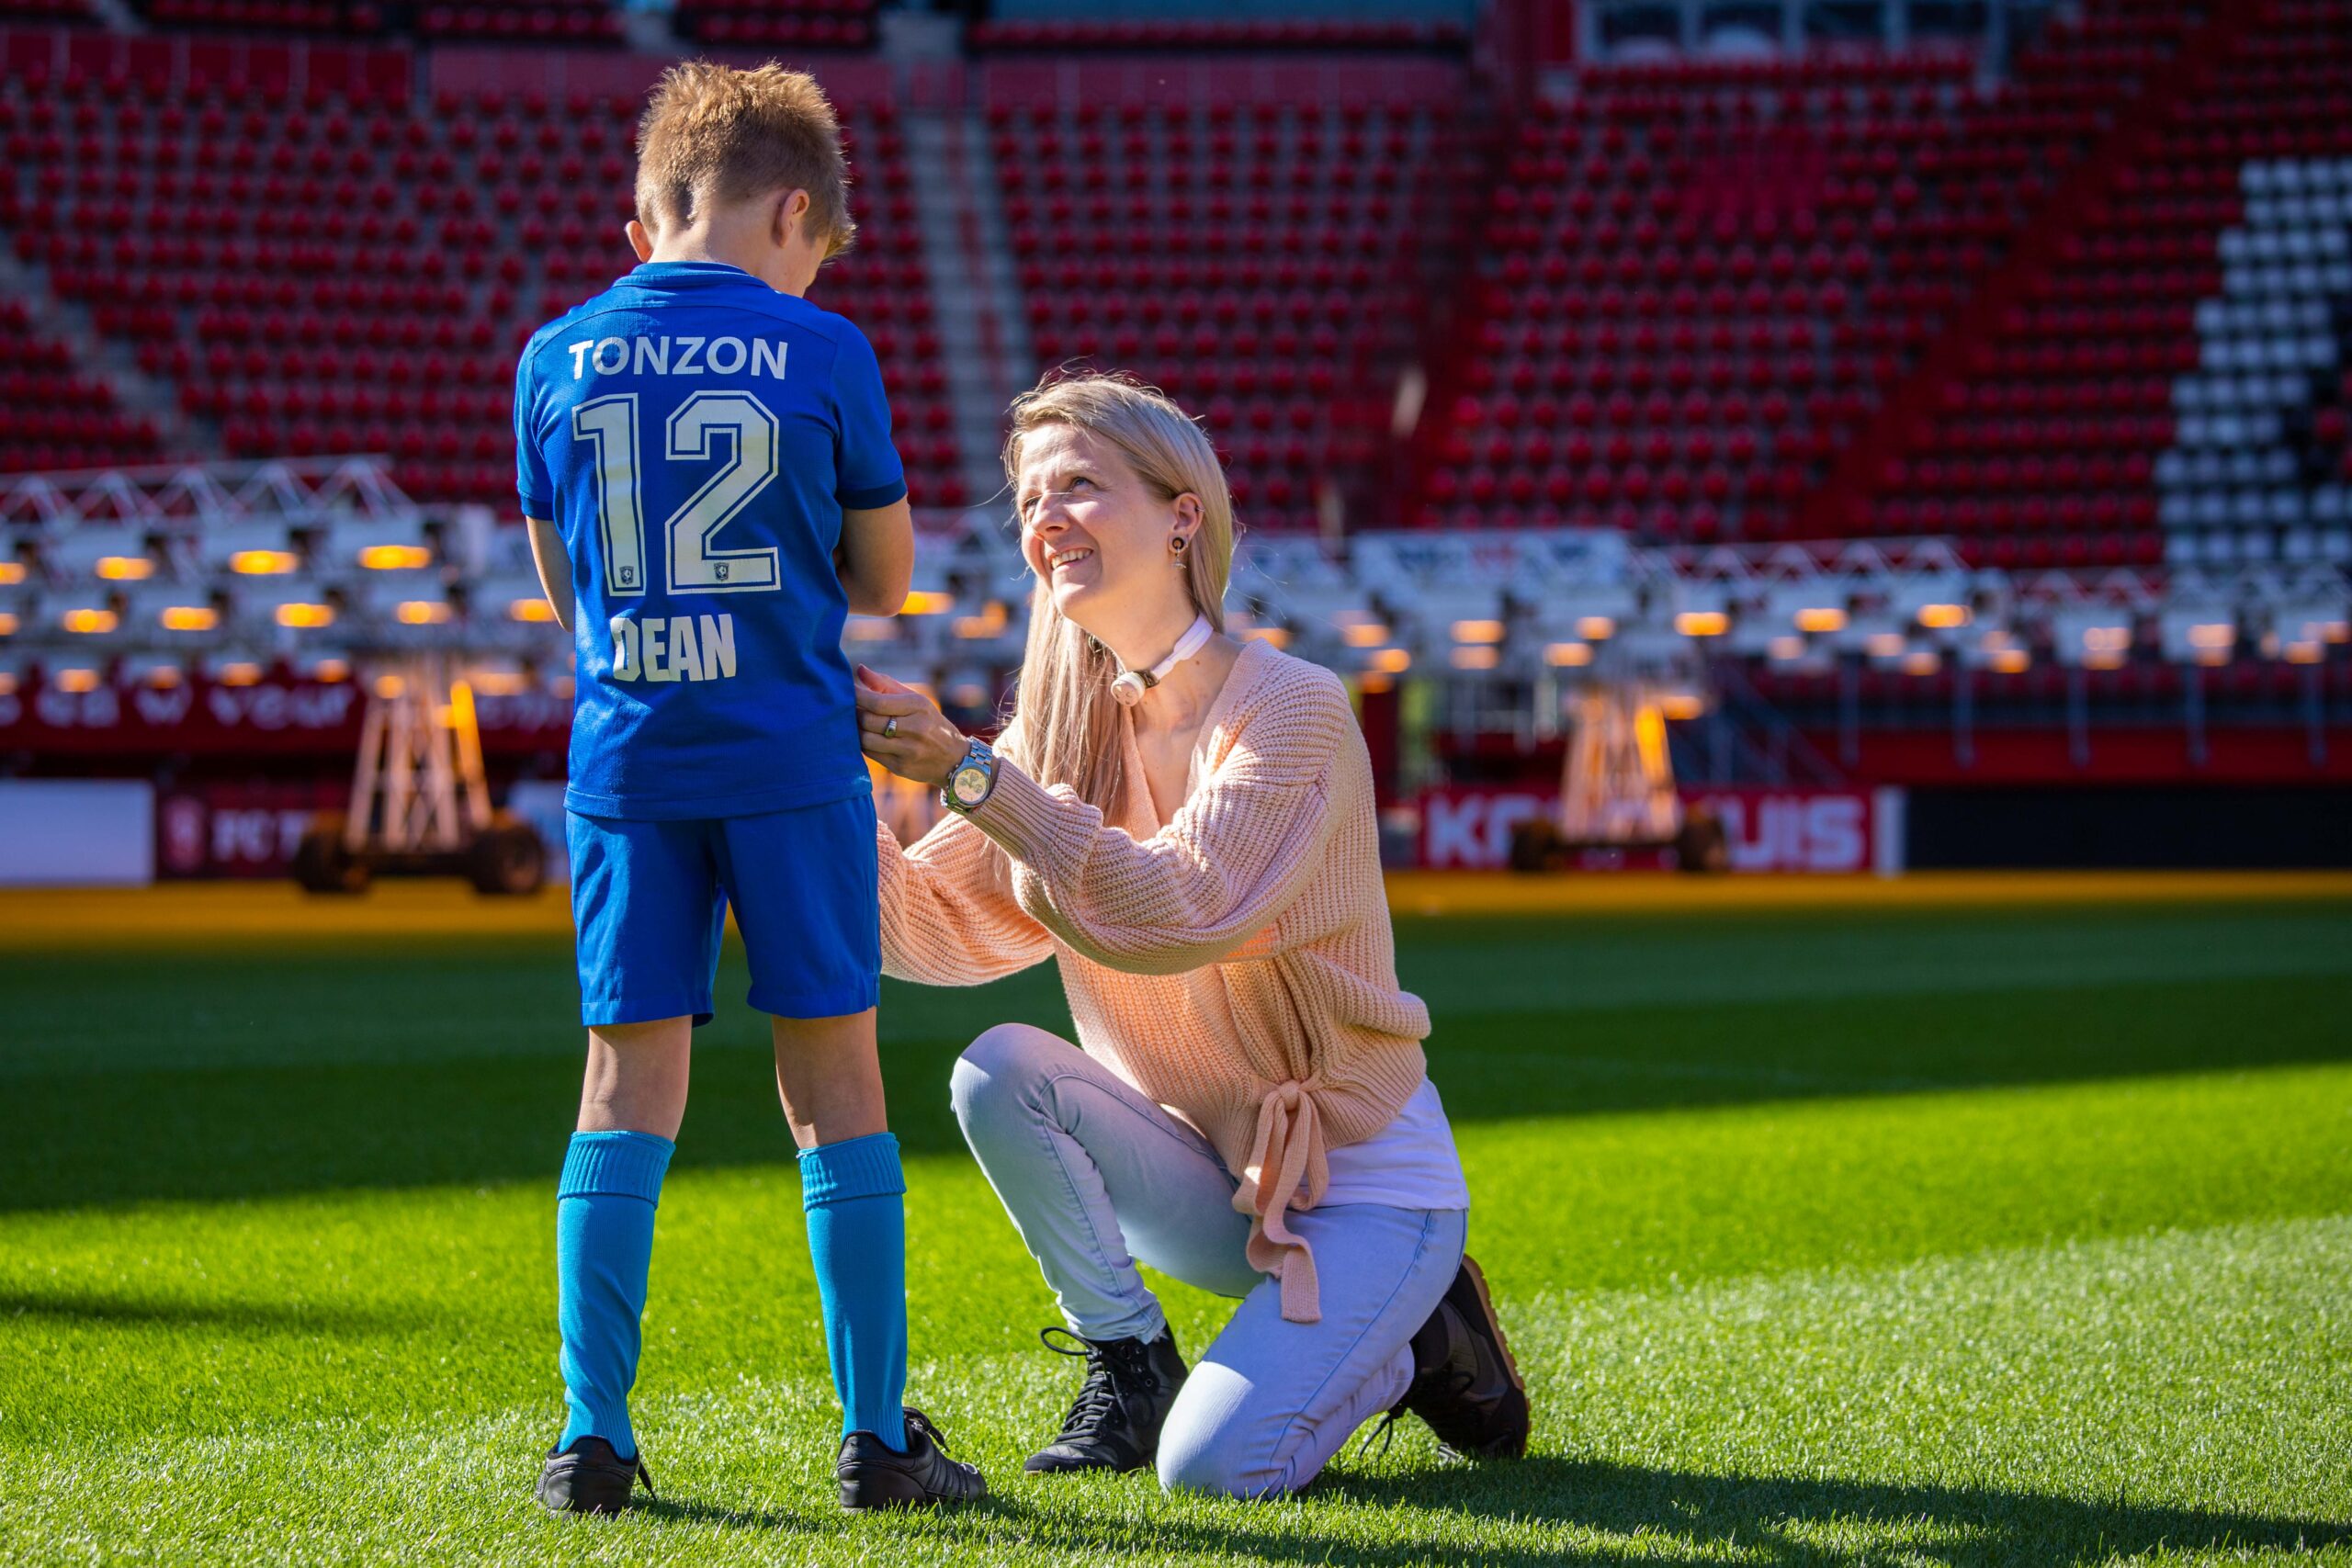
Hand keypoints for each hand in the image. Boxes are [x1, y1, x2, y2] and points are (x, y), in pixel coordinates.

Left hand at [855, 665, 965, 789]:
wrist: (954, 758)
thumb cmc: (929, 723)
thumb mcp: (916, 700)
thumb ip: (886, 684)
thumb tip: (859, 670)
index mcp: (918, 706)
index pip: (878, 701)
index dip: (858, 696)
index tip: (848, 691)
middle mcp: (916, 728)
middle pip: (869, 721)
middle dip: (855, 714)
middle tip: (851, 709)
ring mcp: (908, 750)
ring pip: (866, 739)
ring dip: (857, 731)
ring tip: (858, 724)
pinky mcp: (901, 767)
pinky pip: (871, 754)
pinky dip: (864, 744)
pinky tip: (867, 737)